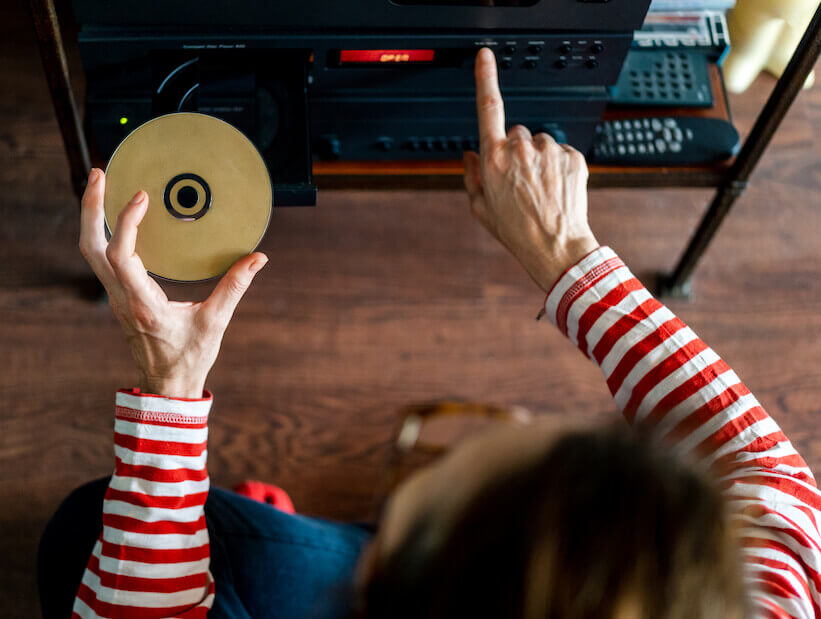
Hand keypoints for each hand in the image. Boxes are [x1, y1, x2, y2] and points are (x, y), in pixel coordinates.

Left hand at [79, 168, 267, 398]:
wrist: (167, 385)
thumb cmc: (190, 357)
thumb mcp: (216, 323)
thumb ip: (235, 287)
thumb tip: (258, 258)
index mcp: (143, 304)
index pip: (121, 255)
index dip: (125, 222)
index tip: (142, 197)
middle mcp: (122, 298)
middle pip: (90, 246)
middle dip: (91, 207)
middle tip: (101, 173)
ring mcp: (116, 298)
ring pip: (89, 251)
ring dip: (90, 217)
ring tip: (101, 184)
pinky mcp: (119, 297)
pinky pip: (101, 259)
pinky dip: (101, 231)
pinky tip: (113, 215)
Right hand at [463, 48, 598, 292]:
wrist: (555, 246)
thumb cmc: (516, 231)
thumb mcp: (480, 208)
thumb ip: (471, 177)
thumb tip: (470, 155)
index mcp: (494, 159)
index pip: (488, 108)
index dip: (485, 78)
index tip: (485, 57)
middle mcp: (521, 148)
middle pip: (516, 134)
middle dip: (516, 151)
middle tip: (519, 182)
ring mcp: (549, 150)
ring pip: (540, 143)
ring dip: (539, 160)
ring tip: (540, 190)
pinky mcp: (572, 155)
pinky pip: (561, 152)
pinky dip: (559, 166)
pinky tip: (556, 189)